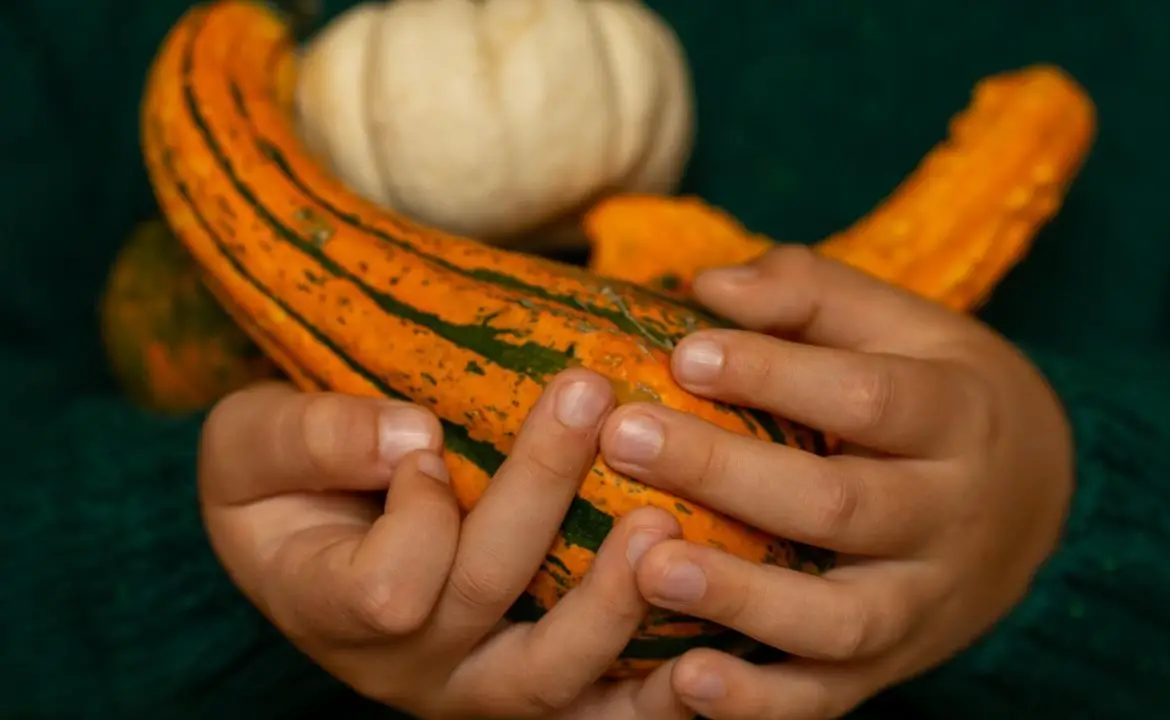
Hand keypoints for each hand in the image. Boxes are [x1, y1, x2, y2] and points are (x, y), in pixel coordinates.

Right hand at [199, 370, 694, 718]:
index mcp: (329, 608)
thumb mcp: (254, 443)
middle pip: (485, 599)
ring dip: (615, 602)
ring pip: (555, 677)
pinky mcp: (545, 693)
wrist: (322, 542)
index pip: (385, 587)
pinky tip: (707, 655)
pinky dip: (658, 697)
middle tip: (590, 397)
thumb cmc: (284, 485)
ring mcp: (482, 690)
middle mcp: (409, 668)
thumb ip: (308, 436)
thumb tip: (411, 435)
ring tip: (662, 523)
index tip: (428, 441)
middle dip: (540, 492)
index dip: (417, 514)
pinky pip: (604, 713)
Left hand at [599, 247, 1074, 718]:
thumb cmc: (938, 389)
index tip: (686, 352)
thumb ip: (809, 294)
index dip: (776, 374)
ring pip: (838, 618)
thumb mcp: (901, 324)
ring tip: (649, 565)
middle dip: (726, 474)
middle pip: (841, 505)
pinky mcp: (891, 667)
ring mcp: (923, 604)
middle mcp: (949, 518)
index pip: (868, 398)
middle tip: (624, 439)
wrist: (1040, 498)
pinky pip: (828, 698)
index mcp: (956, 417)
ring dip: (742, 599)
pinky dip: (761, 704)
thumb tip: (710, 286)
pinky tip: (688, 683)